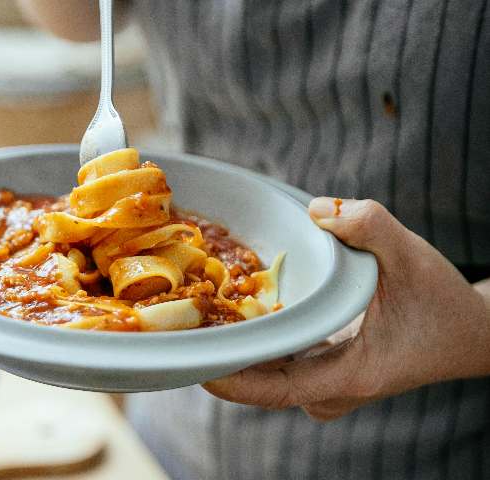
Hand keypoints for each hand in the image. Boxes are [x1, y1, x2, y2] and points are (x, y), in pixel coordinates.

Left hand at [203, 198, 489, 420]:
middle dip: (224, 355)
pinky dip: (258, 340)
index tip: (196, 364)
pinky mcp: (327, 370)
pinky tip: (235, 313)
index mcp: (350, 375)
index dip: (232, 380)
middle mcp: (333, 388)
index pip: (275, 390)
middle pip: (261, 381)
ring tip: (199, 316)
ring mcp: (329, 384)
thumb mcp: (413, 256)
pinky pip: (281, 363)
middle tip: (184, 324)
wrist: (472, 332)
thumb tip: (320, 209)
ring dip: (238, 346)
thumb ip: (371, 227)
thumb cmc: (443, 302)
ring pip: (269, 374)